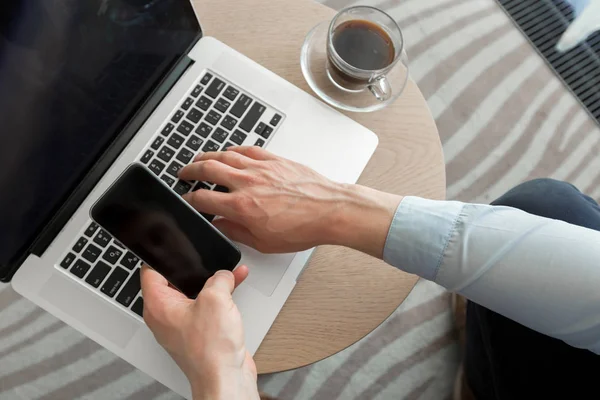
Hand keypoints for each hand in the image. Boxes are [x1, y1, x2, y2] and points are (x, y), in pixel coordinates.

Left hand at [141, 265, 258, 399]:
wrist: (225, 378)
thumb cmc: (211, 350)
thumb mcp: (216, 298)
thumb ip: (219, 278)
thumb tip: (223, 275)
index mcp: (158, 306)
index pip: (150, 272)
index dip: (164, 256)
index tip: (176, 247)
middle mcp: (166, 317)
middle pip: (175, 282)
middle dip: (194, 270)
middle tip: (206, 261)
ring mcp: (182, 326)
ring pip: (194, 295)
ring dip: (212, 284)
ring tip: (228, 275)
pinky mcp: (199, 334)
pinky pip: (207, 308)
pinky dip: (219, 299)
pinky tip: (235, 289)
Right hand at [178, 146, 401, 257]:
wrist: (330, 210)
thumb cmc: (303, 228)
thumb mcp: (264, 242)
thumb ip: (236, 232)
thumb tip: (221, 225)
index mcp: (241, 206)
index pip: (203, 199)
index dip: (190, 200)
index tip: (187, 200)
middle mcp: (247, 183)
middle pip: (208, 169)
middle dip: (190, 170)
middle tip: (183, 173)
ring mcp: (261, 168)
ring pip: (225, 155)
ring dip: (208, 156)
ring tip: (200, 159)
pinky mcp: (274, 160)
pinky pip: (248, 150)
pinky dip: (234, 150)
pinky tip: (230, 152)